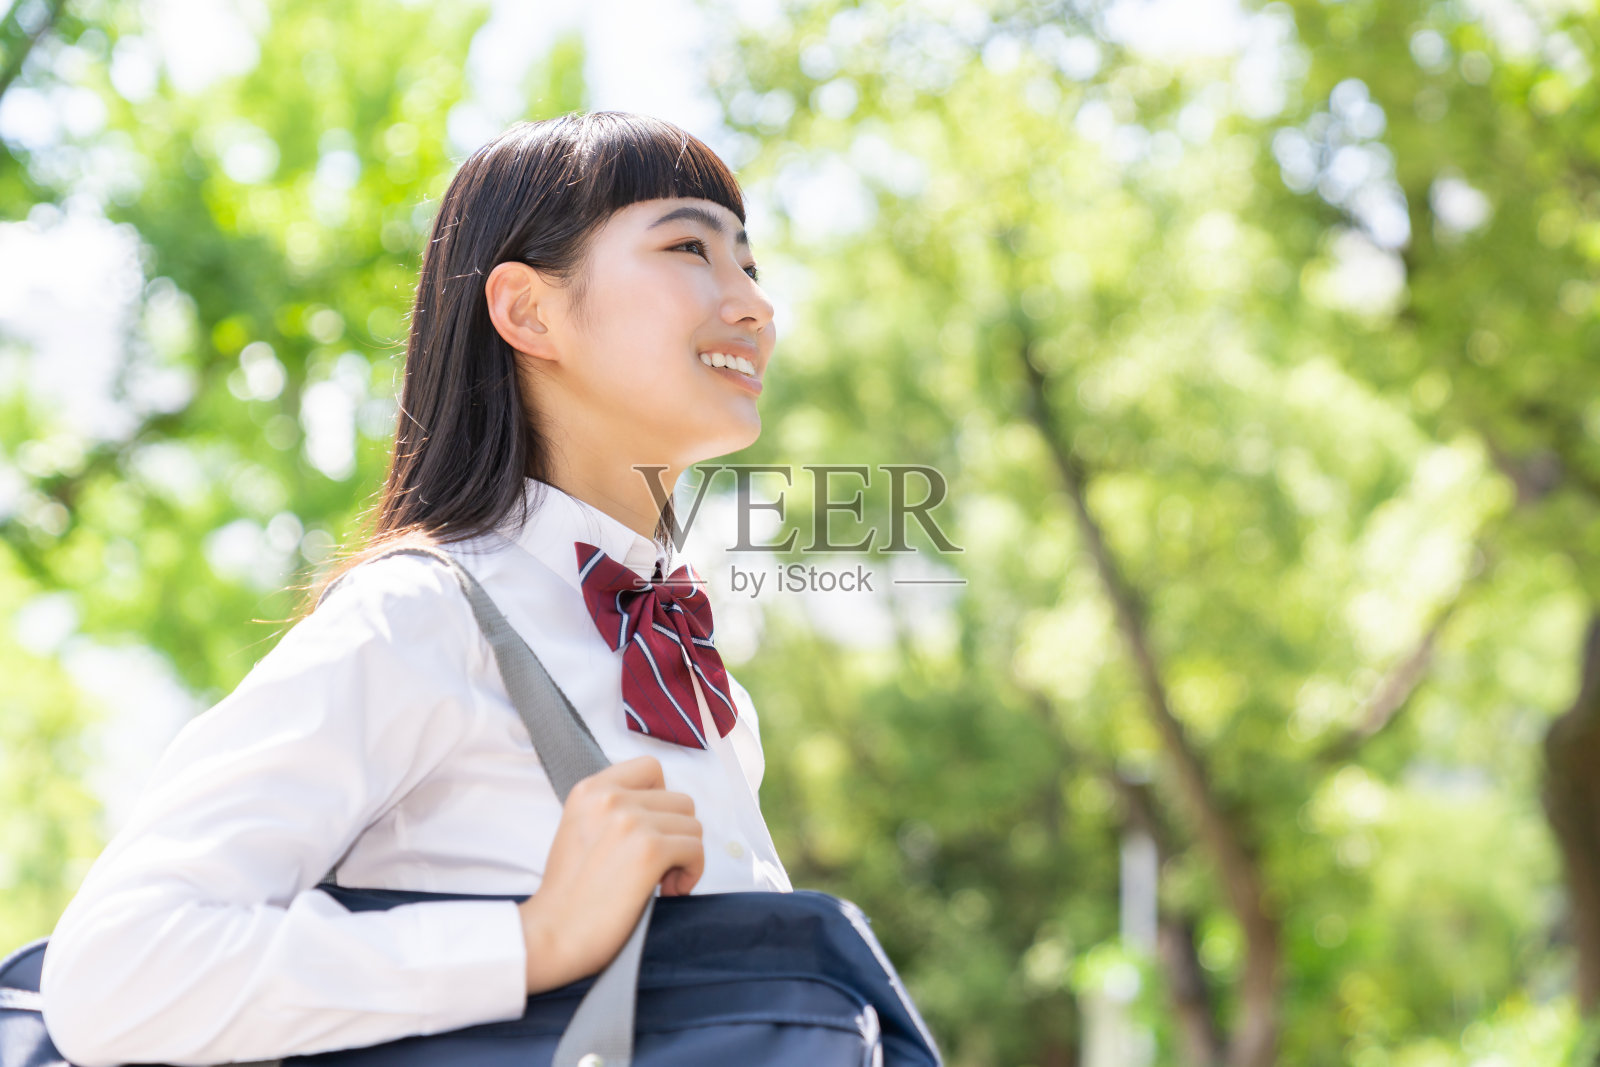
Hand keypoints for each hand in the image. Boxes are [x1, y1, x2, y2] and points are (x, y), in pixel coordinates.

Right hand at [515, 756, 703, 993]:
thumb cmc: (568, 894)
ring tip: (661, 882)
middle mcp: (610, 798)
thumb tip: (661, 812)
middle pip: (679, 801)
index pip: (650, 768)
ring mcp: (631, 821)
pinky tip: (668, 891)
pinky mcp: (650, 850)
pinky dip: (691, 873)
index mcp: (590, 790)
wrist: (552, 934)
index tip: (652, 829)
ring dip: (685, 856)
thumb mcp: (580, 829)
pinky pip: (695, 849)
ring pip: (692, 826)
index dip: (661, 800)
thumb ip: (613, 810)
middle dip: (676, 835)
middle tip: (658, 867)